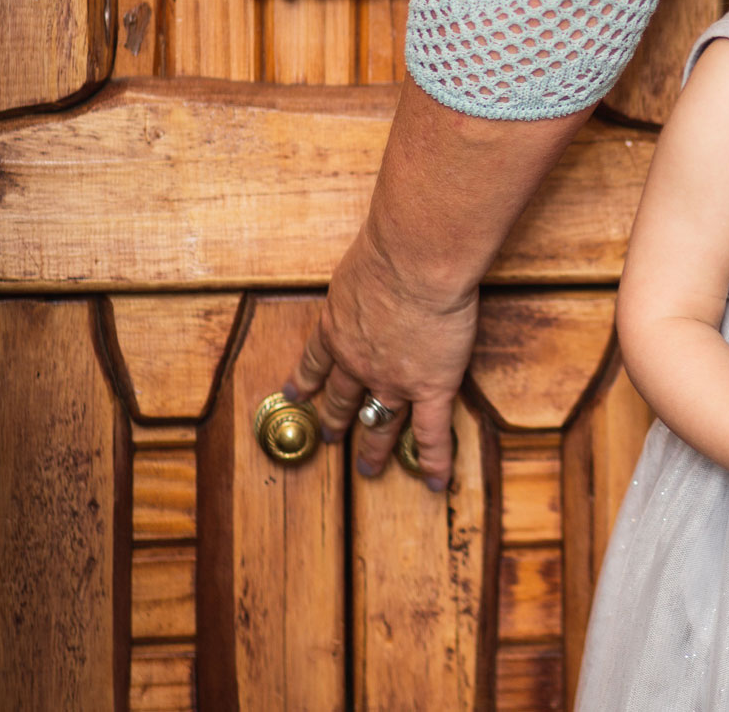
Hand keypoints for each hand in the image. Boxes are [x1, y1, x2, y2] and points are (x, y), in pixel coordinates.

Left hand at [285, 217, 475, 488]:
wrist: (416, 261)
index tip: (296, 395)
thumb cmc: (391, 248)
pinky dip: (432, 460)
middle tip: (329, 438)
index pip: (315, 363)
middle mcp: (358, 362)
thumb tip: (380, 256)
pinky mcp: (430, 387)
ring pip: (379, 422)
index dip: (304, 382)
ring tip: (369, 468)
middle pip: (342, 399)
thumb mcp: (361, 261)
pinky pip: (430, 433)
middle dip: (334, 420)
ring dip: (373, 447)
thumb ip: (366, 274)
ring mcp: (393, 380)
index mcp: (337, 328)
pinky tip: (432, 480)